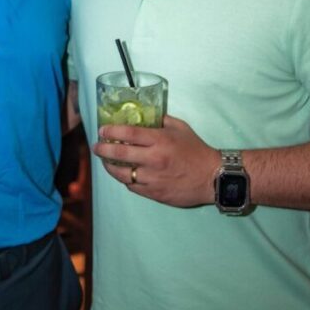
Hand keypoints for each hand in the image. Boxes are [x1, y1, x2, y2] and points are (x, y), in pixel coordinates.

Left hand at [93, 114, 219, 207]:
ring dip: (109, 167)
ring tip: (105, 162)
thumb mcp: (181, 128)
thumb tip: (145, 116)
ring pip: (122, 174)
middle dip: (103, 149)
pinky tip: (124, 174)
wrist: (212, 177)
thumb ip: (161, 121)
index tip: (102, 130)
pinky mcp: (154, 193)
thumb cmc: (197, 150)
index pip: (128, 134)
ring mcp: (153, 178)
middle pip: (119, 154)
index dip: (111, 131)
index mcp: (160, 141)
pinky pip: (132, 186)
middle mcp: (154, 159)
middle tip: (97, 146)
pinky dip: (126, 180)